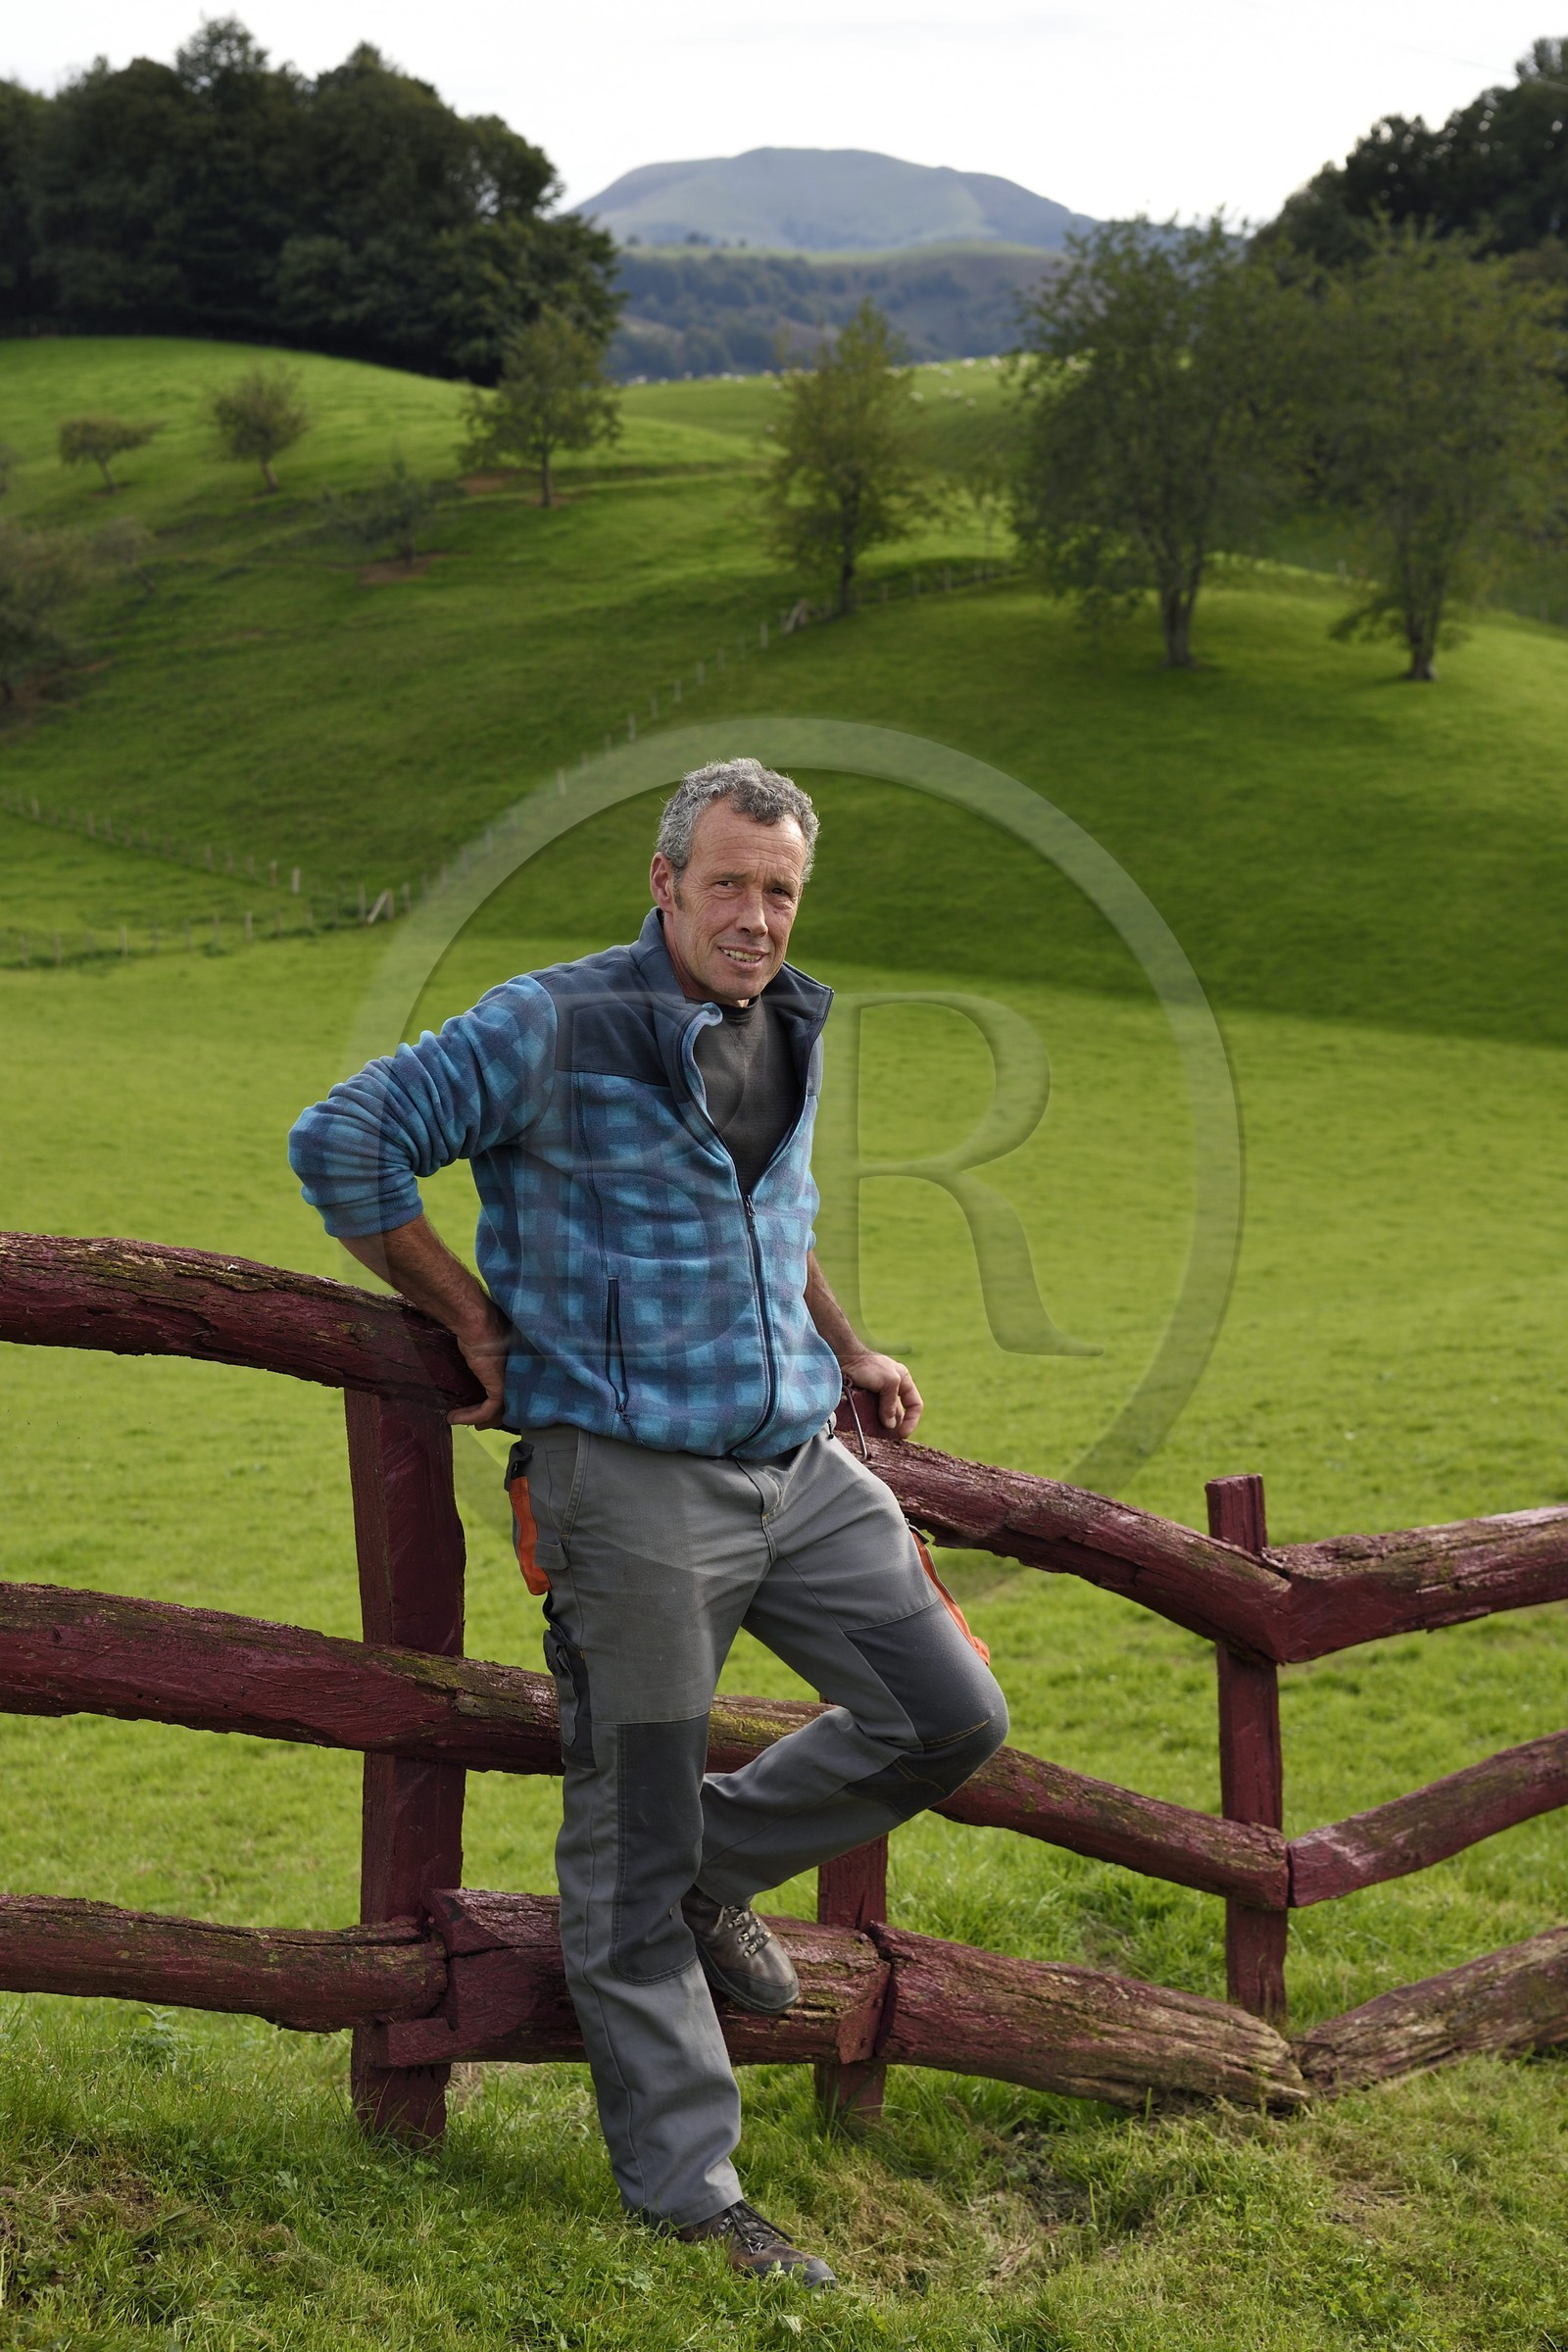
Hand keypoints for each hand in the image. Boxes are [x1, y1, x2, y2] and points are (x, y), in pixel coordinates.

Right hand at [447, 1309, 512, 1429]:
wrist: (476, 1322)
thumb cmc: (478, 1326)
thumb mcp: (482, 1347)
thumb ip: (484, 1358)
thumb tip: (473, 1358)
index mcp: (517, 1365)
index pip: (511, 1390)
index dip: (498, 1403)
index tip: (481, 1409)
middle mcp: (517, 1375)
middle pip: (507, 1403)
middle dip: (490, 1417)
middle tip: (476, 1425)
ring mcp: (509, 1381)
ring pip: (498, 1409)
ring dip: (477, 1419)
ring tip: (457, 1420)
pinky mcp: (499, 1387)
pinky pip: (487, 1409)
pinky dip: (471, 1416)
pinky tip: (454, 1417)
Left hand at [841, 1349, 922, 1438]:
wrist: (843, 1358)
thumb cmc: (868, 1365)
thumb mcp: (888, 1382)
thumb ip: (891, 1404)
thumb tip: (891, 1425)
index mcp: (903, 1380)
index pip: (915, 1405)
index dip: (912, 1420)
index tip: (902, 1434)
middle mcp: (892, 1387)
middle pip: (899, 1413)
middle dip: (895, 1426)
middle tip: (888, 1438)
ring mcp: (877, 1393)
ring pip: (884, 1415)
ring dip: (882, 1426)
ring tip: (877, 1436)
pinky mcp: (864, 1397)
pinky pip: (870, 1413)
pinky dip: (870, 1421)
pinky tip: (866, 1428)